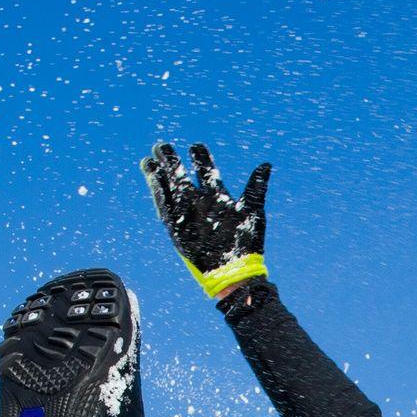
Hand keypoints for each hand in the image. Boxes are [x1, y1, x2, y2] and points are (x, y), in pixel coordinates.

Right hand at [142, 142, 270, 297]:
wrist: (233, 271)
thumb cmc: (246, 243)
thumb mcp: (253, 211)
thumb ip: (256, 186)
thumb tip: (266, 164)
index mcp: (217, 196)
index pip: (206, 169)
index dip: (199, 156)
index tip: (195, 145)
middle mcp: (200, 202)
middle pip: (182, 175)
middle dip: (172, 160)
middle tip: (161, 145)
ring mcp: (187, 213)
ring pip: (170, 188)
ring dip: (159, 173)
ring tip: (150, 159)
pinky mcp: (176, 227)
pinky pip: (164, 206)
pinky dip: (157, 191)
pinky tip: (151, 175)